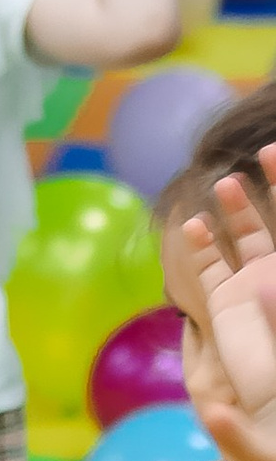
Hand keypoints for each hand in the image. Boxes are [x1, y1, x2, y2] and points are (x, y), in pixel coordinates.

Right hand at [186, 166, 275, 456]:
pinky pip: (210, 267)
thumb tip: (263, 285)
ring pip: (248, 235)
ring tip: (228, 186)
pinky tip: (194, 226)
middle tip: (263, 155)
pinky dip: (201, 246)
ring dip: (237, 208)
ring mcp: (255, 287)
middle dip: (273, 186)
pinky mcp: (225, 305)